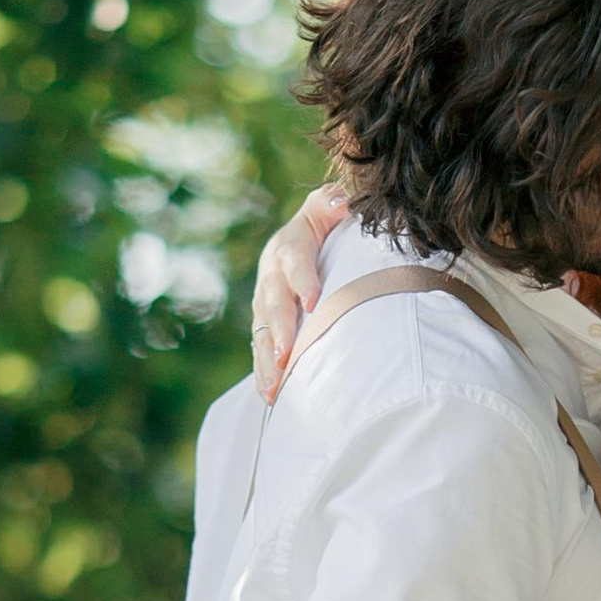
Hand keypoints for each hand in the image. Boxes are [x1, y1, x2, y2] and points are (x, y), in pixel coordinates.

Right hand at [252, 182, 347, 396]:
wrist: (294, 246)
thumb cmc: (321, 226)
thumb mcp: (324, 208)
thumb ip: (330, 204)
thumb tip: (341, 202)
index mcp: (287, 248)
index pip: (294, 262)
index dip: (302, 280)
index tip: (313, 301)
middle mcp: (270, 278)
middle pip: (273, 305)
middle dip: (278, 330)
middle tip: (285, 354)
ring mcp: (263, 306)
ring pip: (261, 334)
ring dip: (266, 361)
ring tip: (274, 387)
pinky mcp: (263, 329)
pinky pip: (259, 352)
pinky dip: (264, 374)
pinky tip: (271, 398)